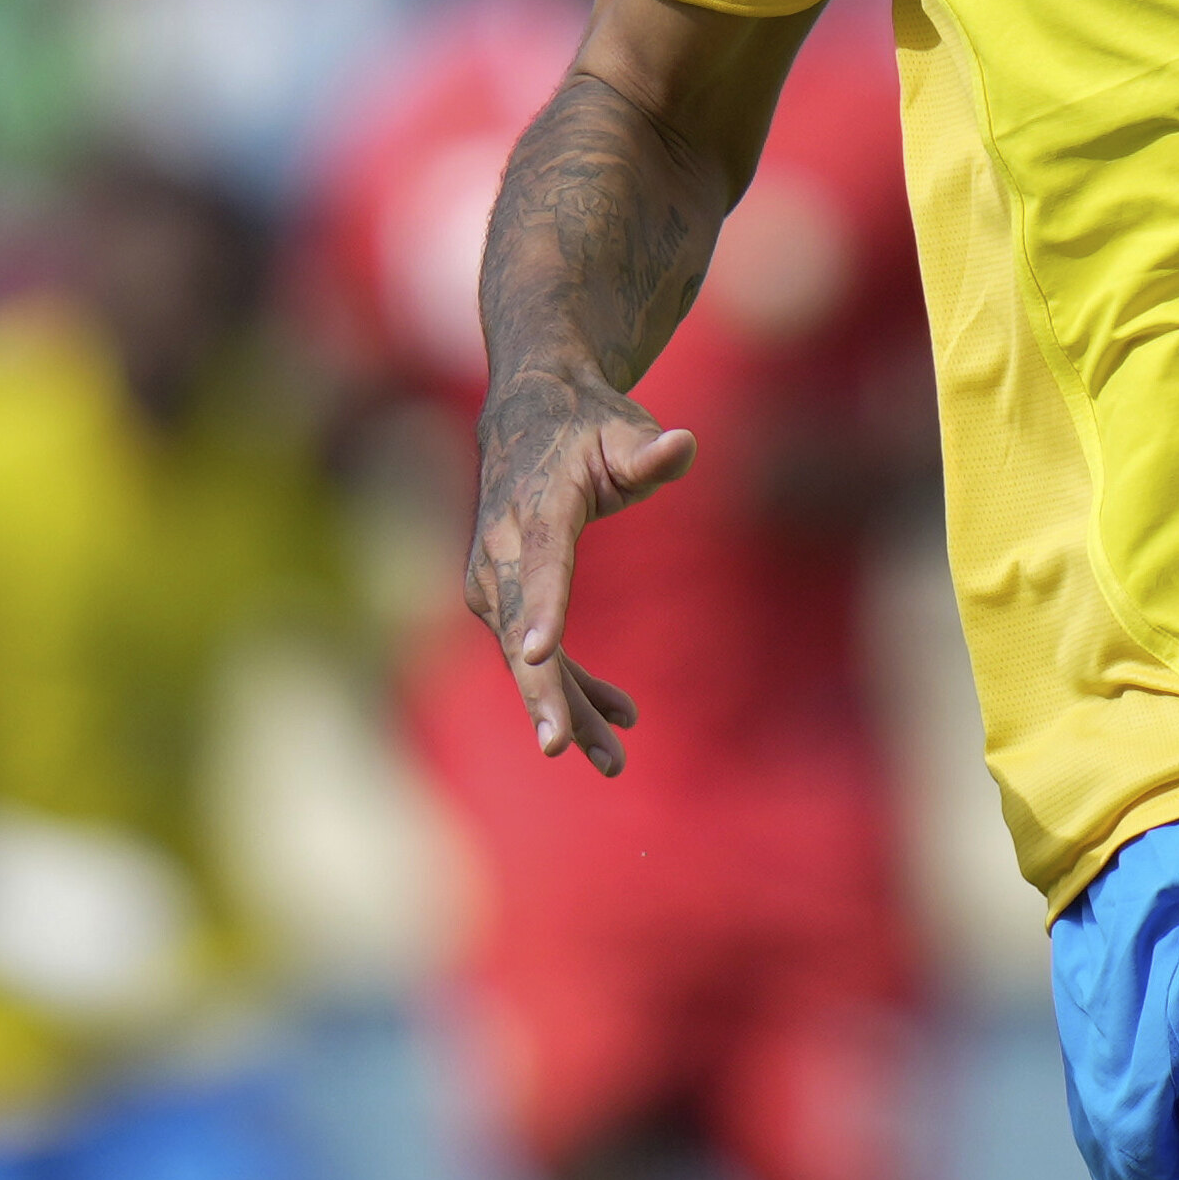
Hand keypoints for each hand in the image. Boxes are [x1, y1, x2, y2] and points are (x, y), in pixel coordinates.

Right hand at [463, 370, 695, 774]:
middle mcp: (502, 554)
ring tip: (614, 760)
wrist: (529, 419)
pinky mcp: (503, 601)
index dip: (541, 611)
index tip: (539, 653)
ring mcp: (495, 582)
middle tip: (560, 747)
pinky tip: (620, 716)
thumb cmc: (587, 427)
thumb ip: (650, 451)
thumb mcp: (623, 432)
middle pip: (520, 633)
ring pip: (527, 659)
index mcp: (536, 512)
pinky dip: (572, 688)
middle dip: (541, 693)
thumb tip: (683, 445)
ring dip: (566, 709)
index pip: (540, 566)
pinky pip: (535, 655)